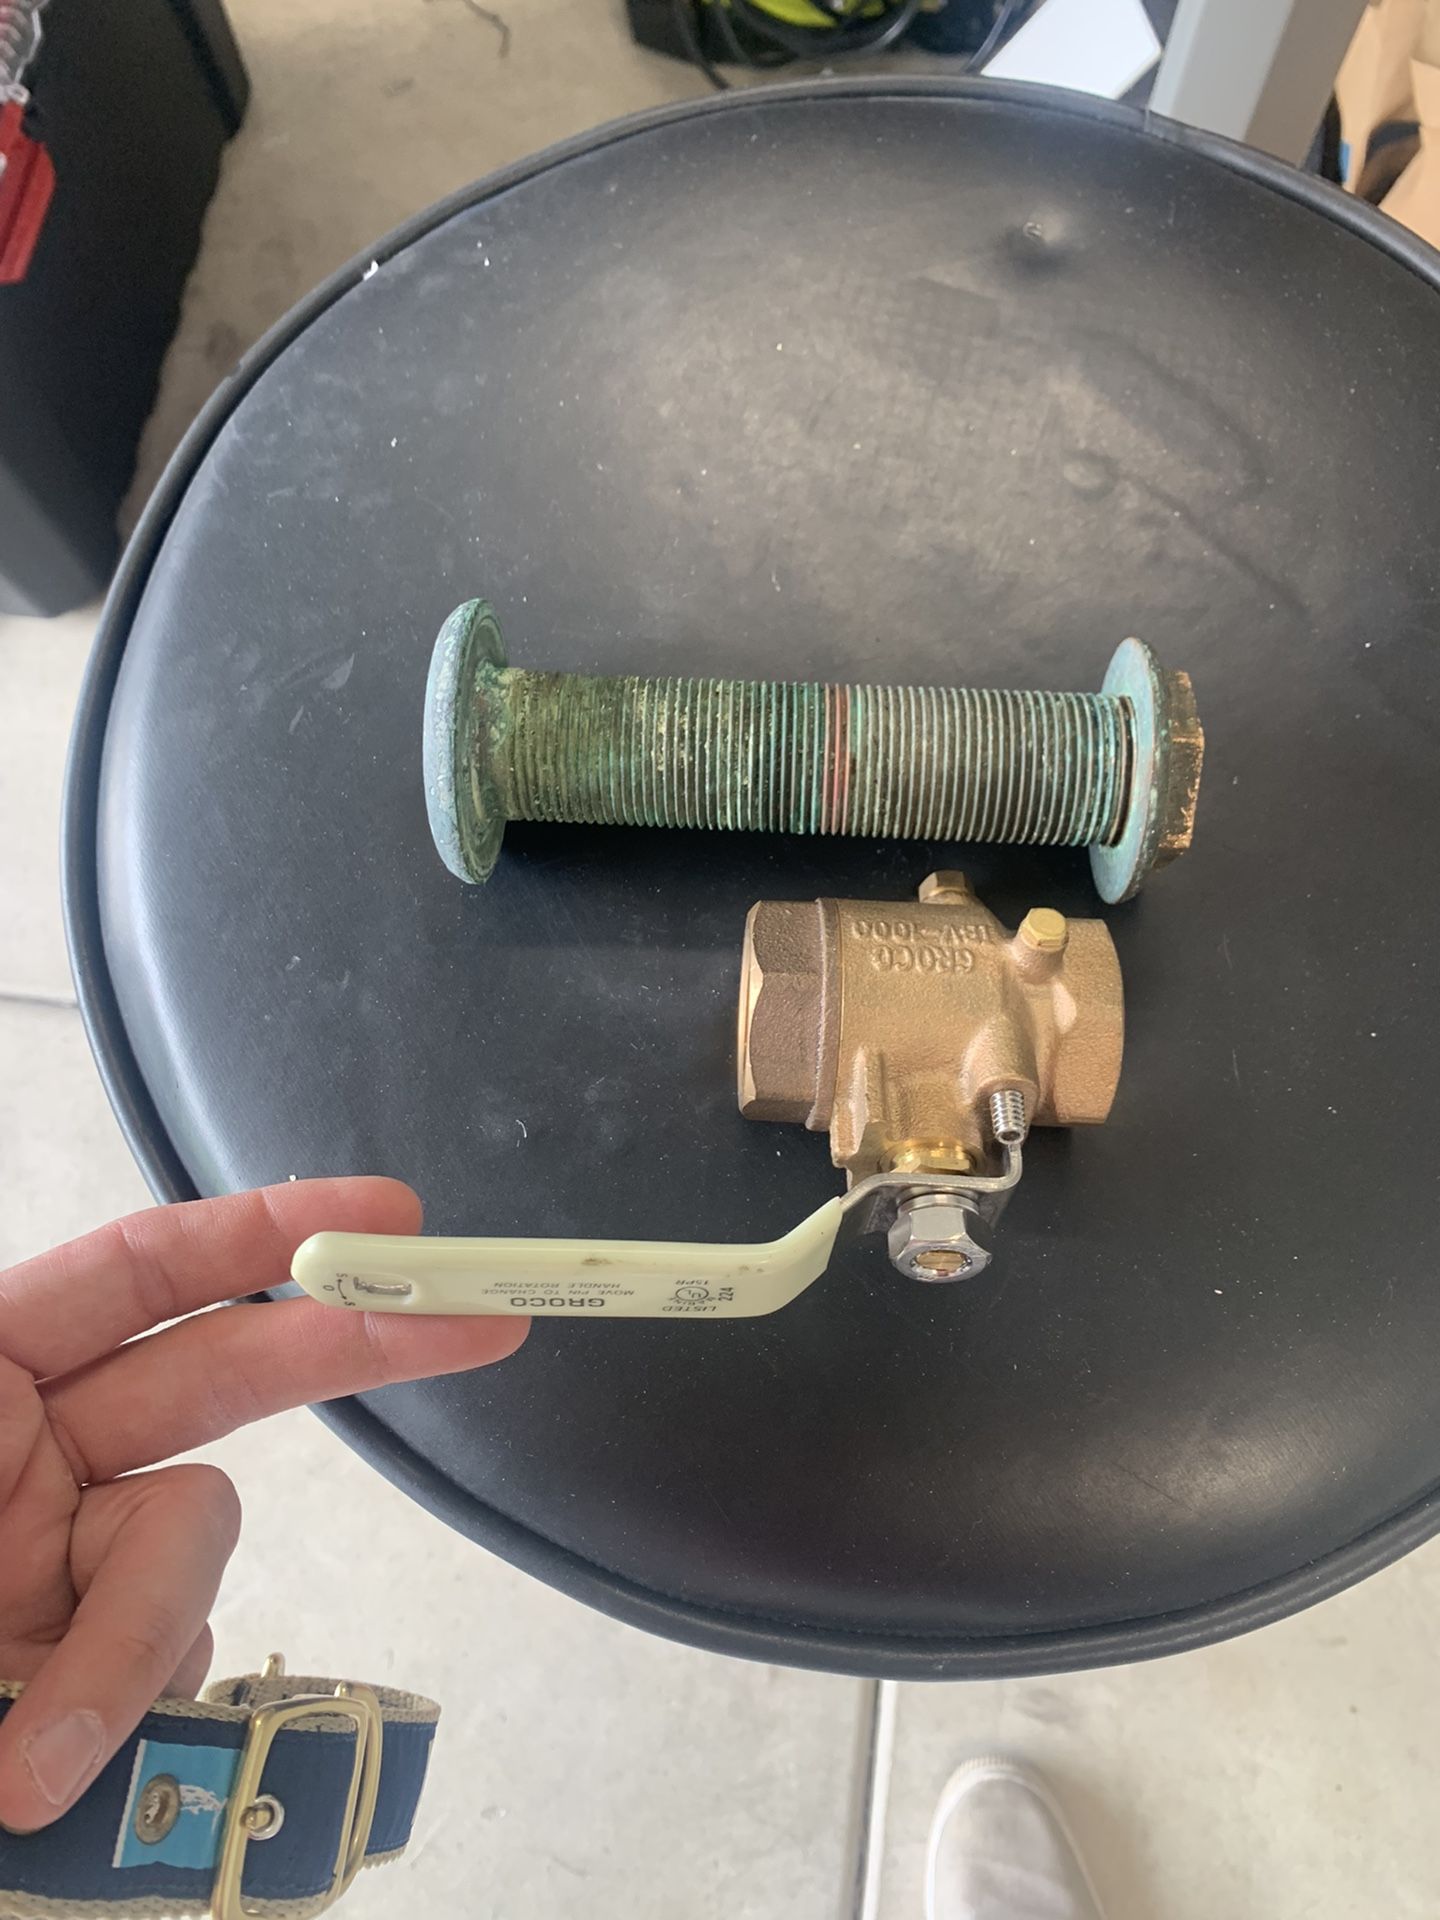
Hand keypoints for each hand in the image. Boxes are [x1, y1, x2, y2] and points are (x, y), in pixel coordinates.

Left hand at [0, 1177, 526, 1831]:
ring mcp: (56, 1575)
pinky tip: (30, 1782)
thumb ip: (10, 1413)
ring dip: (131, 1643)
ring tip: (22, 1771)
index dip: (261, 1231)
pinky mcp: (75, 1683)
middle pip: (218, 1377)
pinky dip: (114, 1713)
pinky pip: (157, 1670)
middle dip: (346, 1345)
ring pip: (186, 1556)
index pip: (136, 1274)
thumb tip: (155, 1535)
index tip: (382, 1215)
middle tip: (477, 1321)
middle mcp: (27, 1461)